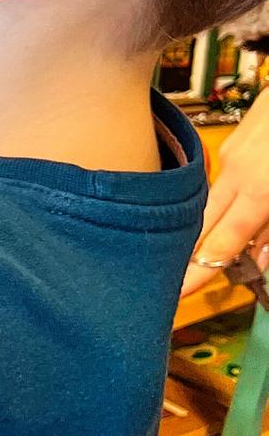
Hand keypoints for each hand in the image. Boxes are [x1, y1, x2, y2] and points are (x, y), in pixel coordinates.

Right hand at [181, 92, 268, 296]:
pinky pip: (222, 180)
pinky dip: (225, 200)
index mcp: (258, 191)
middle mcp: (235, 173)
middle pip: (202, 225)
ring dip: (209, 227)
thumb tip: (261, 259)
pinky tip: (233, 210)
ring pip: (211, 201)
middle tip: (175, 284)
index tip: (174, 296)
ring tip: (206, 251)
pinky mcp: (235, 139)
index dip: (196, 273)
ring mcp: (231, 154)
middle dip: (189, 256)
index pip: (218, 246)